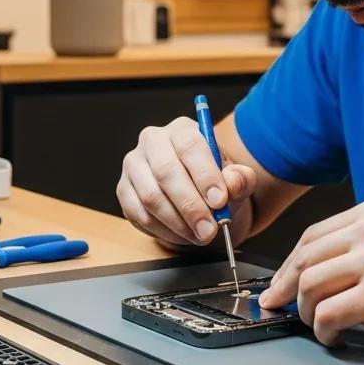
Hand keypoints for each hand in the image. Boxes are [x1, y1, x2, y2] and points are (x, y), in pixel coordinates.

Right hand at [117, 117, 255, 247]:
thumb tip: (233, 182)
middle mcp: (153, 140)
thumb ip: (240, 179)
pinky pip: (139, 213)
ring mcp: (134, 164)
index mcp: (182, 129)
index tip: (219, 202)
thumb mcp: (234, 180)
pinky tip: (180, 234)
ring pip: (151, 196)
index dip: (205, 175)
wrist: (193, 193)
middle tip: (209, 230)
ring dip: (177, 222)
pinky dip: (162, 230)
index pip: (190, 146)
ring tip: (198, 235)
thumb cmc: (213, 182)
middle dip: (191, 206)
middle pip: (166, 172)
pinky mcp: (124, 189)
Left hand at [257, 197, 363, 349]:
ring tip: (318, 325)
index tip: (281, 281)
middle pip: (306, 258)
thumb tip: (328, 269)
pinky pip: (330, 314)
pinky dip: (324, 329)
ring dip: (307, 311)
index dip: (290, 263)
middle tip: (279, 305)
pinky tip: (334, 337)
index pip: (313, 235)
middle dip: (286, 286)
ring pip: (311, 286)